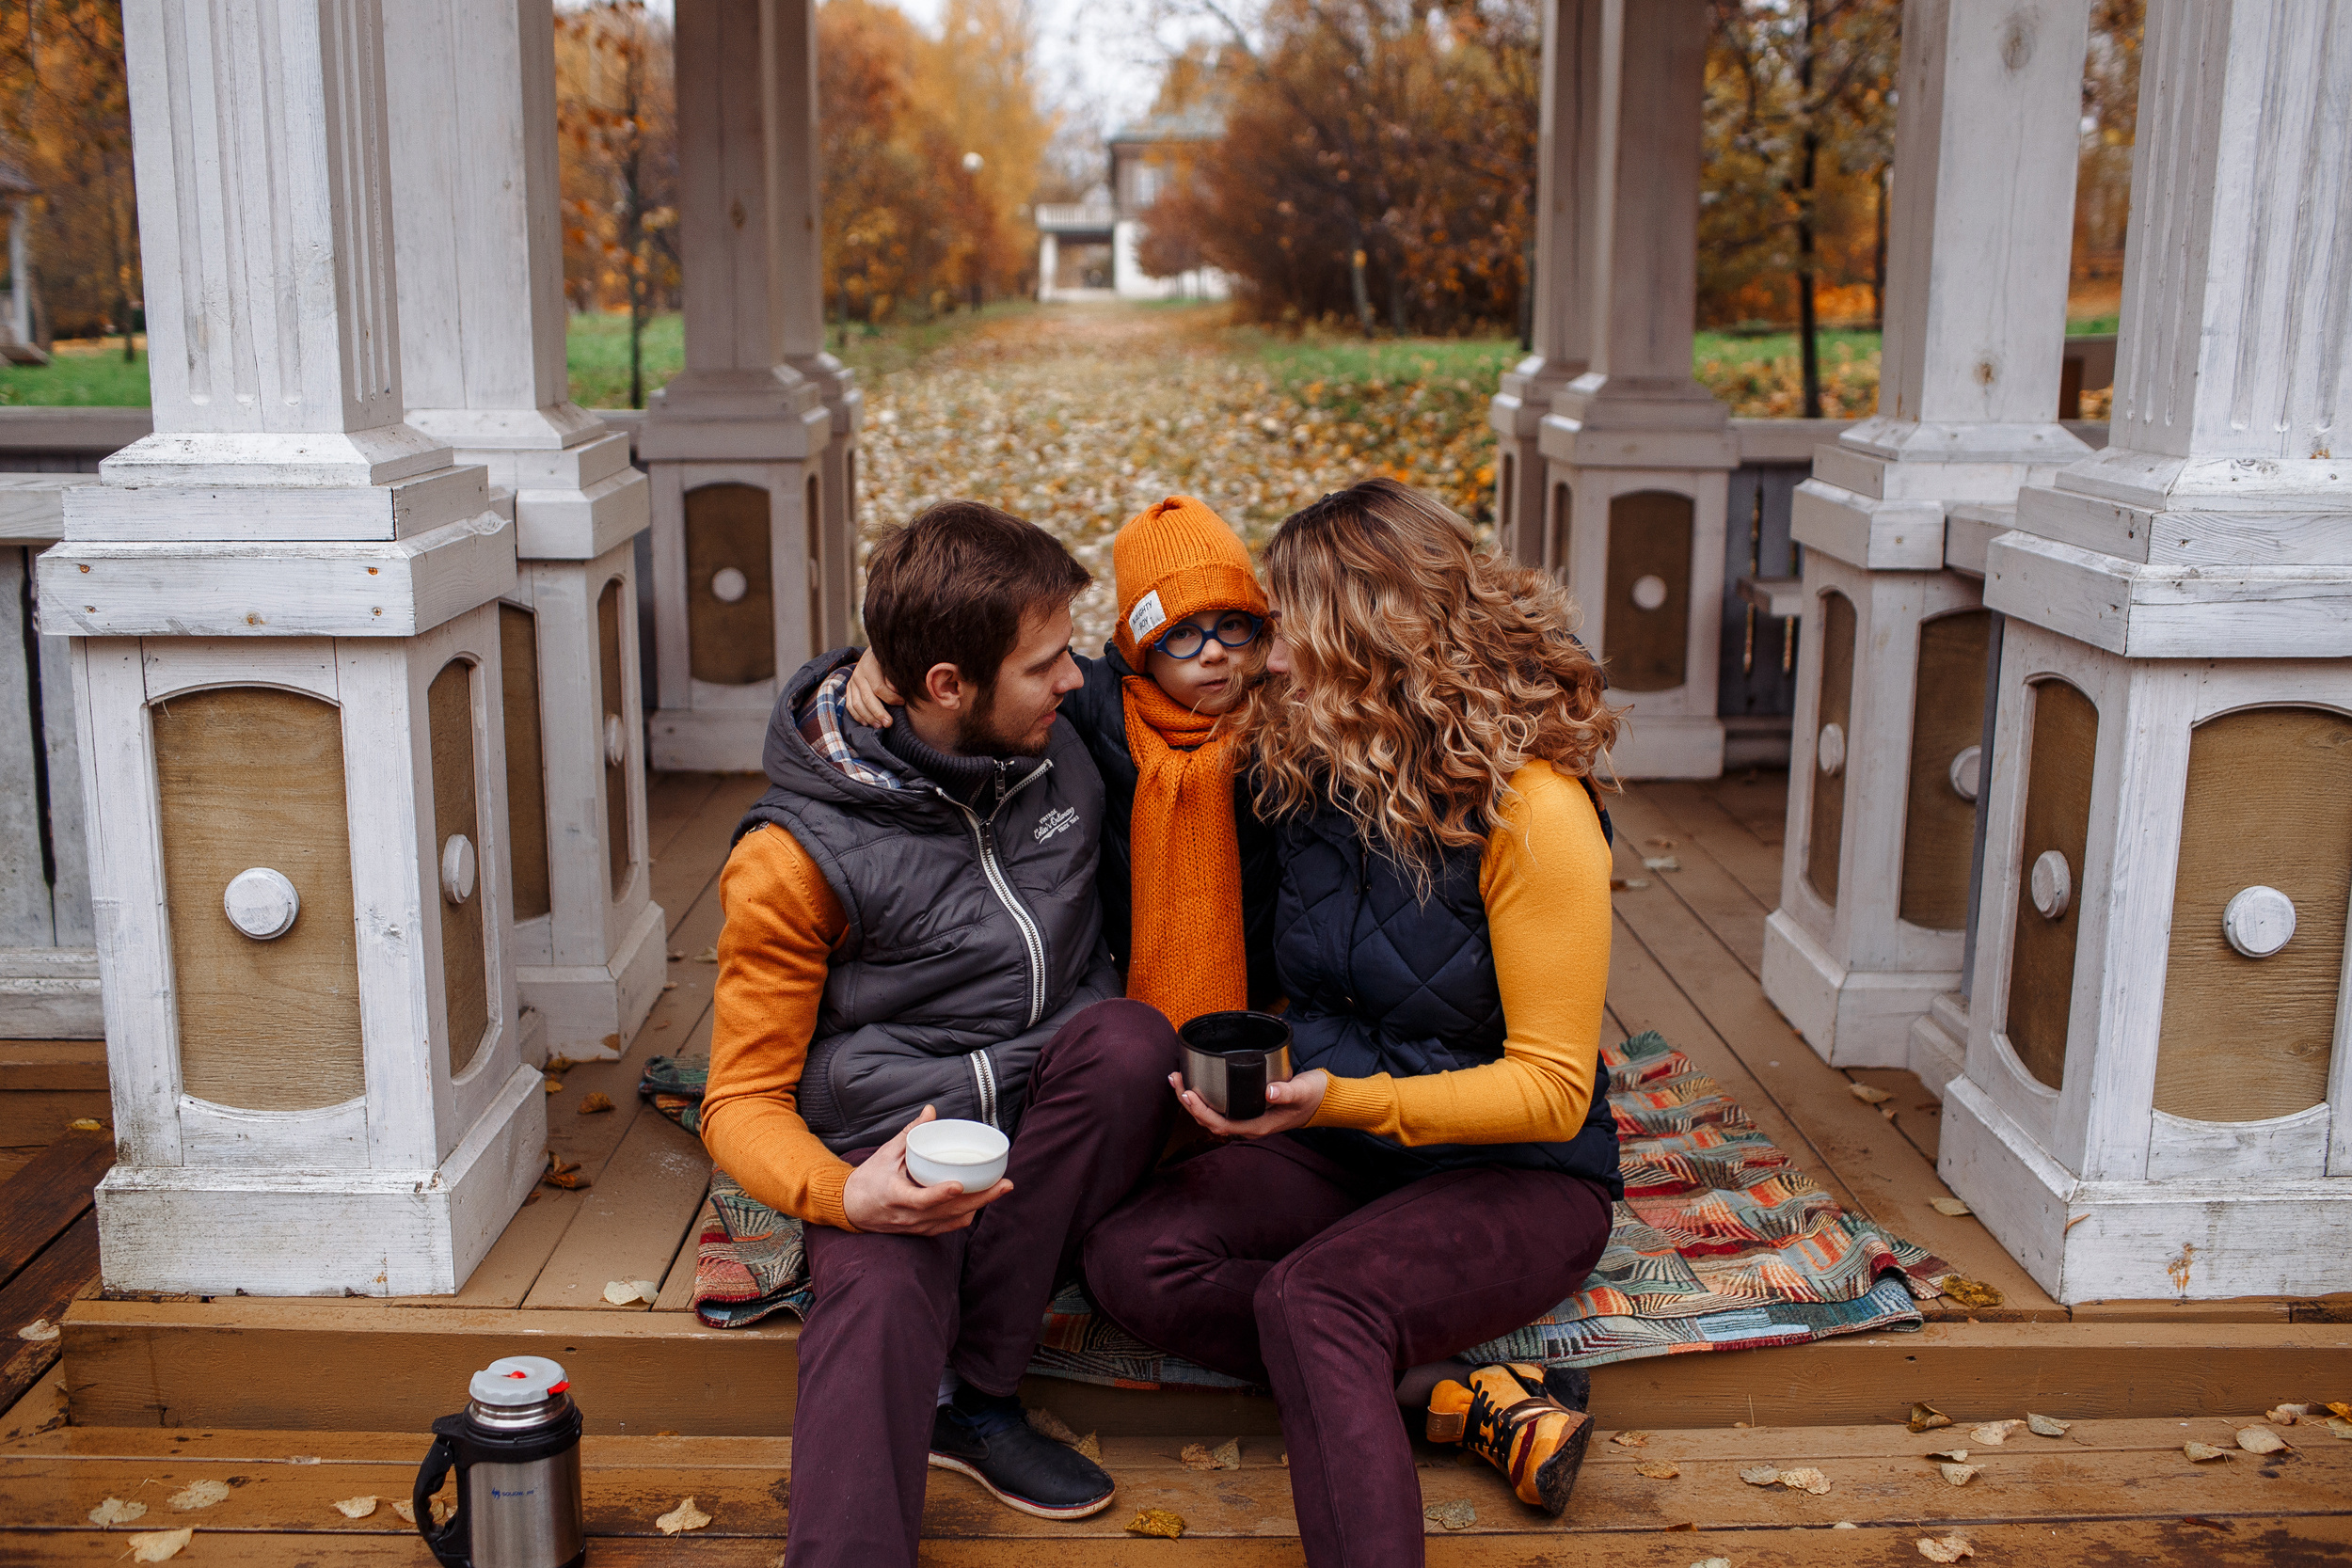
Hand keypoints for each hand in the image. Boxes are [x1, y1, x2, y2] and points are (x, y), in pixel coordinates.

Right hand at [840, 1105, 1012, 1233]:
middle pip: (950, 1212)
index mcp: (895, 1196)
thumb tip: (931, 1110)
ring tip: (999, 1189)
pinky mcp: (922, 1231)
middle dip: (981, 1199)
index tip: (960, 1184)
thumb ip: (910, 1133)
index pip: (921, 1200)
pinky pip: (950, 1226)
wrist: (852, 1209)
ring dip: (979, 1206)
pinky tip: (981, 1201)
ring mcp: (917, 1226)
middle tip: (1005, 1184)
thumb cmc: (869, 1178)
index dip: (941, 1194)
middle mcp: (908, 1216)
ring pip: (954, 1220)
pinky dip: (967, 1214)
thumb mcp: (886, 1153)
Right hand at [843, 648, 902, 728]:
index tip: (902, 702)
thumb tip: (895, 691)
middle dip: (879, 713)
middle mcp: (858, 675)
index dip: (891, 698)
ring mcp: (852, 682)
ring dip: (869, 717)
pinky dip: (858, 716)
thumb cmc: (887, 660)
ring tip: (880, 726)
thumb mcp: (892, 664)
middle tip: (889, 723)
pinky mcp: (849, 688)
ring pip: (857, 705)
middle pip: (867, 699)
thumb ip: (893, 677)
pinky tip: (867, 723)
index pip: (879, 688)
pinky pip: (850, 706)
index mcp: (869, 667)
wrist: (873, 652)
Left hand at [1170, 1069, 1328, 1138]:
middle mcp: (1248, 1125)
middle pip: (1209, 1121)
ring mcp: (1247, 1118)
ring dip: (1192, 1100)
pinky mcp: (1248, 1109)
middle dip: (1188, 1103)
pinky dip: (1204, 1096)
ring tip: (1178, 1079)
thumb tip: (1268, 1092)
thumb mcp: (1302, 1091)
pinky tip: (1197, 1082)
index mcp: (1257, 1126)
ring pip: (1212, 1115)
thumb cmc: (1313, 1096)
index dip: (1200, 1111)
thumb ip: (1286, 1092)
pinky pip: (1219, 1107)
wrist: (1325, 1100)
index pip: (1220, 1124)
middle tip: (1175, 1079)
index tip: (1187, 1093)